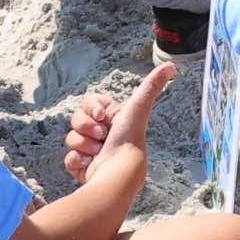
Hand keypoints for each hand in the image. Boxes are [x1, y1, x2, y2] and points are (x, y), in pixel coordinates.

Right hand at [65, 61, 172, 181]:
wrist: (118, 173)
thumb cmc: (129, 140)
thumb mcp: (138, 108)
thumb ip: (150, 86)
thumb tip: (170, 66)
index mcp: (113, 119)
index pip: (89, 104)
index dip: (91, 109)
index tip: (101, 115)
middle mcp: (102, 133)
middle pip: (77, 120)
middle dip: (86, 127)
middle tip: (102, 135)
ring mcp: (91, 151)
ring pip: (72, 138)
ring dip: (84, 144)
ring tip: (99, 152)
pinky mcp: (82, 167)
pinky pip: (69, 158)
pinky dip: (78, 161)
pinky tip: (91, 164)